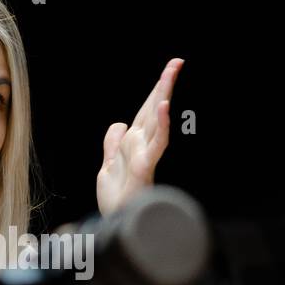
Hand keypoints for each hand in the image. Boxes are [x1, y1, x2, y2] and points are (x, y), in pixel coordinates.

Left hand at [96, 58, 183, 215]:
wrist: (114, 221)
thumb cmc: (115, 199)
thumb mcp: (107, 166)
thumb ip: (112, 144)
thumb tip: (118, 124)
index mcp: (132, 142)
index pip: (146, 110)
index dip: (156, 90)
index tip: (169, 69)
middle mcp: (141, 144)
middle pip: (153, 108)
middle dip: (164, 84)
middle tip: (177, 63)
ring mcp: (144, 153)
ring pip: (156, 119)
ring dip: (163, 95)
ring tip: (171, 73)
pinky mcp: (145, 166)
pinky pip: (156, 142)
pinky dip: (162, 124)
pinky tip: (164, 107)